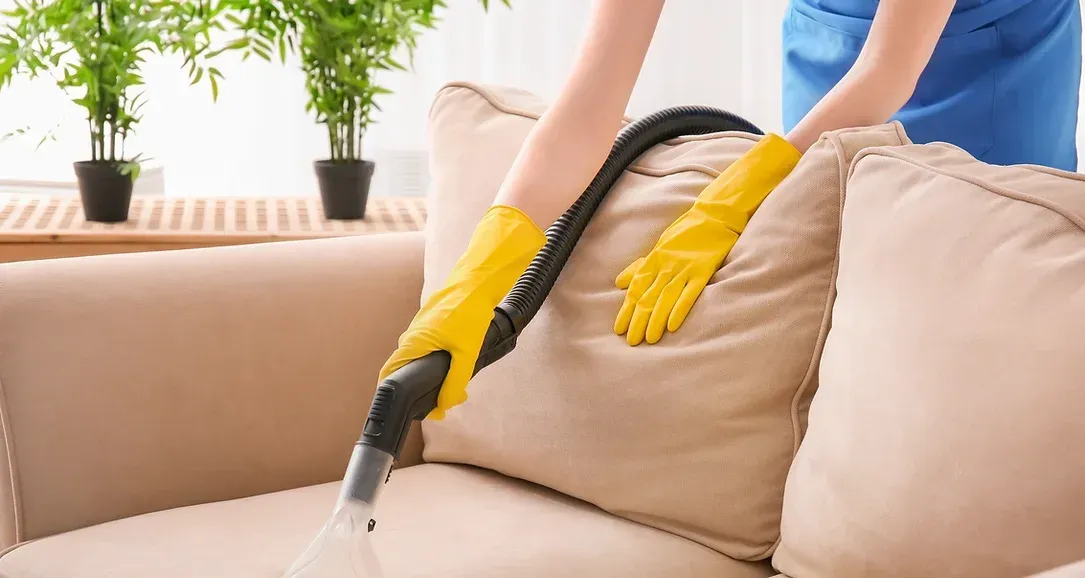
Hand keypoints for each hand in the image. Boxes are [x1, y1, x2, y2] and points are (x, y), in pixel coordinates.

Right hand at [378, 205, 544, 418]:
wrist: (476, 283)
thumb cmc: (468, 313)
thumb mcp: (466, 353)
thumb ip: (455, 382)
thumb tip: (445, 405)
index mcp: (412, 344)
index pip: (388, 375)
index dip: (391, 395)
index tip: (404, 410)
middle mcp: (411, 337)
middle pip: (404, 370)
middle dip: (418, 392)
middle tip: (439, 409)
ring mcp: (420, 330)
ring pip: (418, 360)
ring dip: (429, 378)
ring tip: (450, 393)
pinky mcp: (432, 325)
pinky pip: (427, 349)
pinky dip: (435, 362)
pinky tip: (455, 368)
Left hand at [614, 134, 801, 345]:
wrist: (715, 215)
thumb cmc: (687, 231)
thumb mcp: (660, 247)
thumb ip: (641, 267)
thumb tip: (619, 282)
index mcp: (654, 259)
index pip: (636, 288)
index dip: (627, 309)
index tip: (619, 328)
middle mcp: (666, 265)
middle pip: (648, 296)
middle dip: (638, 320)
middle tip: (631, 341)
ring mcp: (684, 268)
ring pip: (665, 298)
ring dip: (655, 320)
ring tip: (649, 339)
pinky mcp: (703, 270)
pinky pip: (689, 293)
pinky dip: (679, 310)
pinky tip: (671, 325)